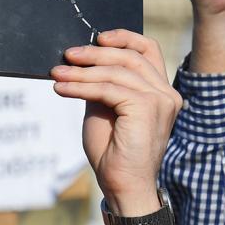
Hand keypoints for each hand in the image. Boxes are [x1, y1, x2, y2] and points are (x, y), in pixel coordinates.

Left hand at [51, 30, 181, 224]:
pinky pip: (108, 89)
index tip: (97, 38)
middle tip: (67, 56)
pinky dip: (82, 86)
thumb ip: (101, 86)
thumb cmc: (113, 154)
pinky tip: (62, 89)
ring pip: (116, 72)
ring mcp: (160, 100)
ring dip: (82, 71)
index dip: (124, 37)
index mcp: (161, 92)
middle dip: (94, 53)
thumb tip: (81, 61)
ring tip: (57, 74)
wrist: (123, 187)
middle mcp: (166, 93)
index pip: (148, 51)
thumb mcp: (104, 110)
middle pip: (130, 56)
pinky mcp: (147, 109)